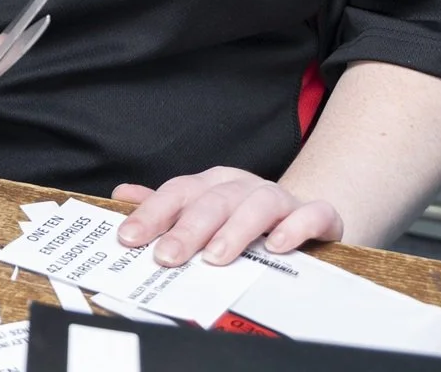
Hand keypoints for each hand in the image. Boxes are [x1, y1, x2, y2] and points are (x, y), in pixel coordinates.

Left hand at [111, 167, 343, 266]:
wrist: (305, 215)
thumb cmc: (245, 218)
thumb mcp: (204, 211)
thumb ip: (165, 207)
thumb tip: (122, 196)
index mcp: (214, 183)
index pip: (178, 192)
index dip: (152, 213)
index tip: (129, 238)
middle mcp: (244, 185)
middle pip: (214, 200)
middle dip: (188, 229)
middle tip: (168, 256)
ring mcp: (282, 198)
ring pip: (259, 203)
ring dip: (236, 229)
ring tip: (216, 256)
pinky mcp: (317, 214)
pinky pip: (311, 214)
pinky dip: (295, 227)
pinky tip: (277, 246)